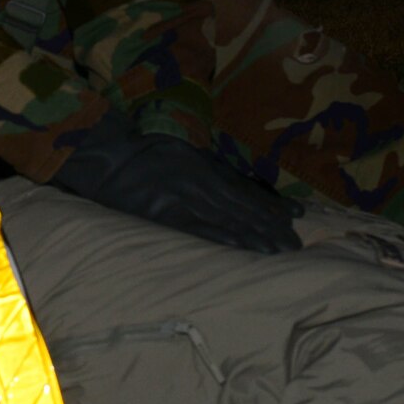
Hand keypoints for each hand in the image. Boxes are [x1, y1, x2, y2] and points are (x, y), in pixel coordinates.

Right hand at [52, 114, 299, 252]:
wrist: (107, 158)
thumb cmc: (144, 155)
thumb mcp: (183, 153)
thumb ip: (211, 168)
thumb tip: (244, 188)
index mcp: (204, 166)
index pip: (244, 190)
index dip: (270, 206)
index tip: (295, 218)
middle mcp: (200, 181)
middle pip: (242, 207)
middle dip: (270, 226)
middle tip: (295, 244)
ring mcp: (184, 198)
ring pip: (227, 219)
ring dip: (256, 236)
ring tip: (279, 250)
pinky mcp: (165, 215)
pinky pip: (201, 230)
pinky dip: (226, 238)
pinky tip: (246, 248)